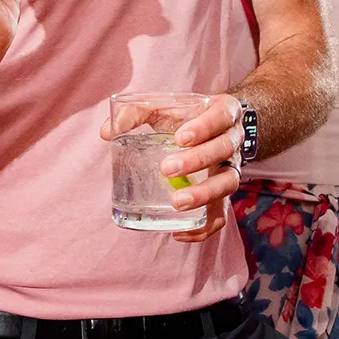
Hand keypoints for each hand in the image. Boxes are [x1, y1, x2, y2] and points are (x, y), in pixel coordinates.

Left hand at [99, 92, 245, 231]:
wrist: (208, 127)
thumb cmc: (181, 115)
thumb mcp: (161, 105)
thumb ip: (134, 113)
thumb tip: (106, 134)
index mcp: (223, 111)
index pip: (222, 115)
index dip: (205, 127)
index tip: (180, 138)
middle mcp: (233, 139)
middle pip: (224, 149)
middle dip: (198, 160)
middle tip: (167, 169)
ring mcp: (231, 168)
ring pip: (229, 182)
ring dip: (204, 194)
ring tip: (176, 203)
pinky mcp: (223, 195)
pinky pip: (221, 215)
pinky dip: (204, 227)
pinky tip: (179, 233)